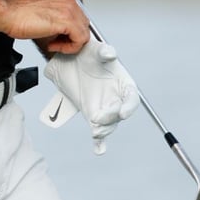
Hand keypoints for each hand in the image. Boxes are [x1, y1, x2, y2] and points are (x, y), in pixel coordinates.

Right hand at [1, 0, 90, 54]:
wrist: (7, 13)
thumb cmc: (18, 13)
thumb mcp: (44, 12)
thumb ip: (58, 17)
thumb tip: (65, 30)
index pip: (79, 17)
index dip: (70, 31)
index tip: (60, 37)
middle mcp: (69, 1)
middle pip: (84, 26)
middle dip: (71, 38)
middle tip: (57, 42)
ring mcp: (69, 10)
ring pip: (84, 34)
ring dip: (70, 44)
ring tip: (55, 44)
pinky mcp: (67, 21)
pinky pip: (79, 40)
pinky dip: (68, 48)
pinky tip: (54, 46)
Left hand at [40, 37, 140, 153]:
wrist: (69, 59)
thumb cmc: (87, 52)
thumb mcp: (95, 49)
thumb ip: (104, 51)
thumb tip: (110, 53)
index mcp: (123, 84)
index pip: (131, 98)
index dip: (129, 107)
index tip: (123, 113)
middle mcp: (116, 98)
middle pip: (119, 113)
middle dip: (110, 118)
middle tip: (97, 118)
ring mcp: (104, 108)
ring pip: (109, 124)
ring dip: (104, 129)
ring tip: (95, 131)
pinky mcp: (92, 114)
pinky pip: (98, 131)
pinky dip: (99, 142)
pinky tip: (99, 150)